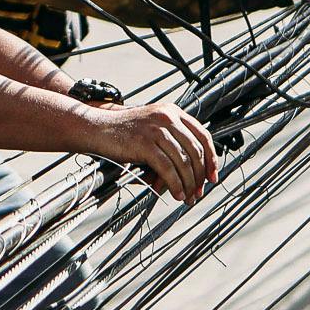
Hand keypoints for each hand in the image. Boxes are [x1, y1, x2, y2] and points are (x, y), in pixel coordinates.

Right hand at [80, 101, 218, 200]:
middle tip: (199, 192)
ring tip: (187, 197)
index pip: (202, 135)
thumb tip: (191, 172)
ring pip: (183, 161)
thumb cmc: (123, 133)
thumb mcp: (152, 130)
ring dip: (188, 183)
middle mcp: (167, 117)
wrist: (96, 129)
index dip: (211, 158)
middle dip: (200, 176)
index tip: (213, 176)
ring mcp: (156, 129)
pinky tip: (176, 193)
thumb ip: (172, 142)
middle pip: (195, 150)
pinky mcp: (145, 143)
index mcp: (172, 112)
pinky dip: (175, 184)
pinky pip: (168, 168)